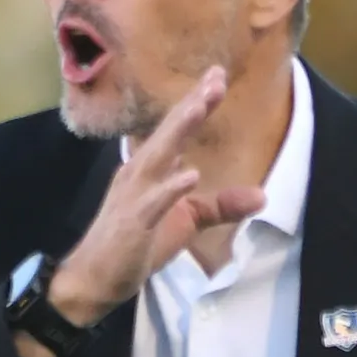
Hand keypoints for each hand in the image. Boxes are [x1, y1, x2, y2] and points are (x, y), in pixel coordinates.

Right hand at [46, 67, 260, 329]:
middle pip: (168, 133)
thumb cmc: (137, 246)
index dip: (196, 104)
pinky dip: (170, 188)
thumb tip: (262, 195)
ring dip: (179, 131)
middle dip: (192, 105)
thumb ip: (221, 206)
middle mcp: (138, 174)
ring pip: (158, 157)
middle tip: (215, 78)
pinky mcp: (133, 224)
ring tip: (201, 105)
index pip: (175, 131)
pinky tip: (190, 175)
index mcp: (150, 169)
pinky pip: (153, 203)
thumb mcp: (187, 222)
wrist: (94, 280)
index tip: (218, 76)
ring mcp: (133, 197)